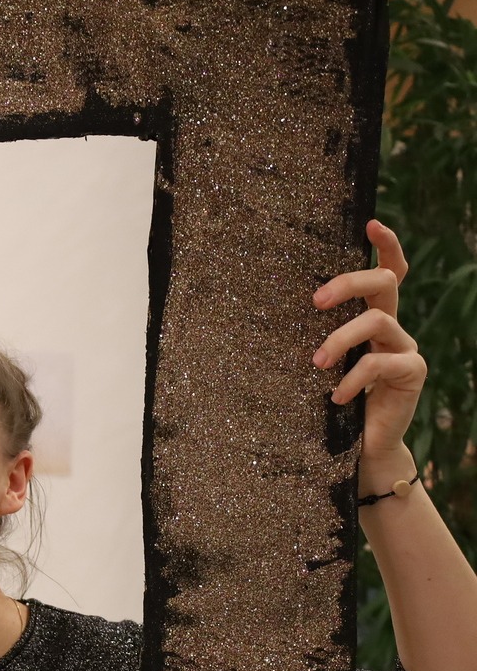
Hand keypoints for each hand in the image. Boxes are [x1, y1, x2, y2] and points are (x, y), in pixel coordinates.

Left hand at [313, 219, 426, 479]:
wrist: (357, 448)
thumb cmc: (327, 400)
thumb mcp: (316, 363)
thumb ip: (309, 336)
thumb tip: (258, 308)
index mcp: (371, 316)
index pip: (388, 272)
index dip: (385, 245)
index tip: (369, 222)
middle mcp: (392, 326)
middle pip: (384, 283)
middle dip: (349, 283)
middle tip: (315, 300)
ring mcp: (405, 348)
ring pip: (378, 321)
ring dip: (341, 339)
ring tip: (317, 363)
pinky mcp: (412, 372)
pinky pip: (380, 363)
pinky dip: (352, 380)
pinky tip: (335, 398)